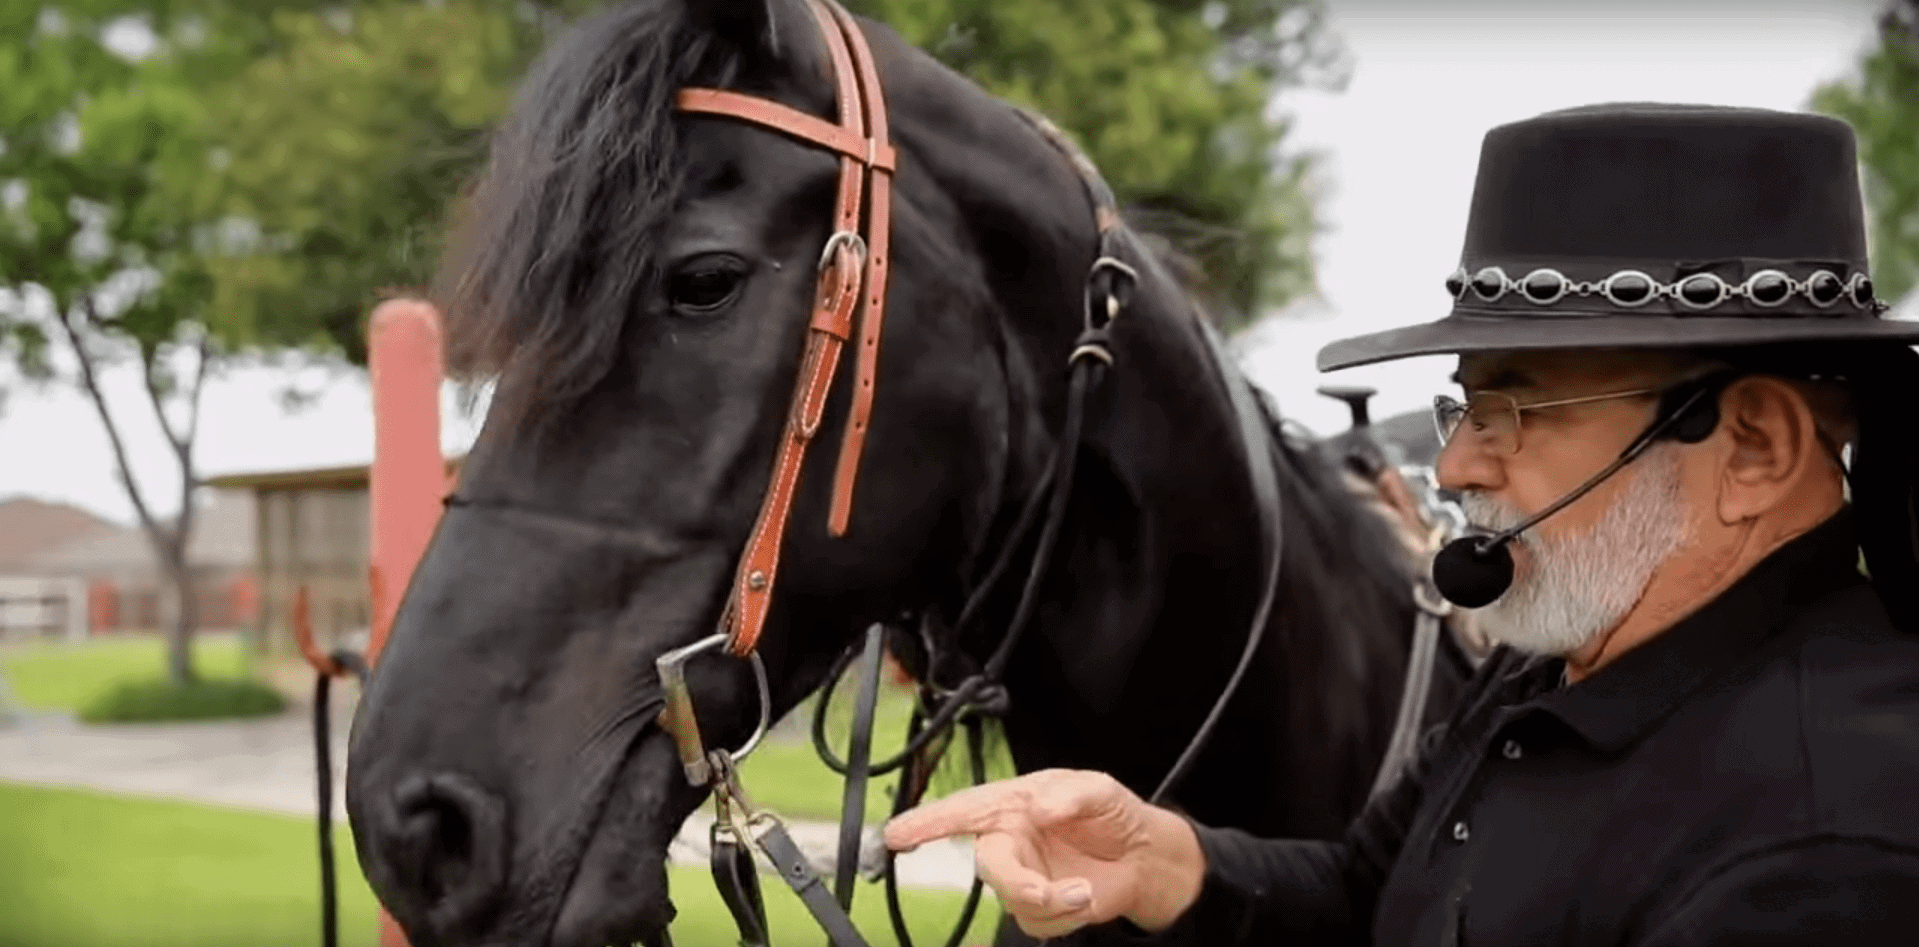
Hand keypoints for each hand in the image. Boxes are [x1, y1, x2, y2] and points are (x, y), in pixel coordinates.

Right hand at [881, 769, 1204, 938]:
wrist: (1143, 858)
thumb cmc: (1114, 814)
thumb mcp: (1100, 790)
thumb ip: (1070, 795)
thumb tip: (1040, 808)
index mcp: (1013, 804)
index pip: (963, 811)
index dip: (926, 822)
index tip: (897, 834)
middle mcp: (1010, 839)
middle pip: (987, 866)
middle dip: (1015, 883)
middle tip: (1045, 891)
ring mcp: (1021, 875)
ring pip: (1012, 900)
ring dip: (1052, 902)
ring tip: (1084, 891)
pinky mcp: (1037, 906)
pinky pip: (1035, 922)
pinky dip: (1063, 917)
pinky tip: (1082, 899)